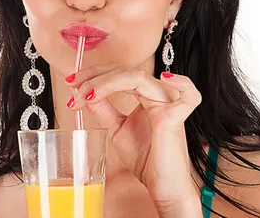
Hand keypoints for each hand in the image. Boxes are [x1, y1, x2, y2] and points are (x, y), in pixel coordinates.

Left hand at [66, 64, 202, 213]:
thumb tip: (84, 92)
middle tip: (74, 90)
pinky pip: (189, 95)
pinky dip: (181, 82)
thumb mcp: (116, 129)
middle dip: (94, 77)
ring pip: (138, 78)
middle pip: (124, 72)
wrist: (161, 187)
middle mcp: (157, 95)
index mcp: (145, 95)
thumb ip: (104, 109)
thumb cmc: (145, 159)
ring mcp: (168, 104)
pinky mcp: (176, 118)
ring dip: (107, 82)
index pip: (118, 72)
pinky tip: (165, 77)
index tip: (70, 83)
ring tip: (87, 95)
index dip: (93, 74)